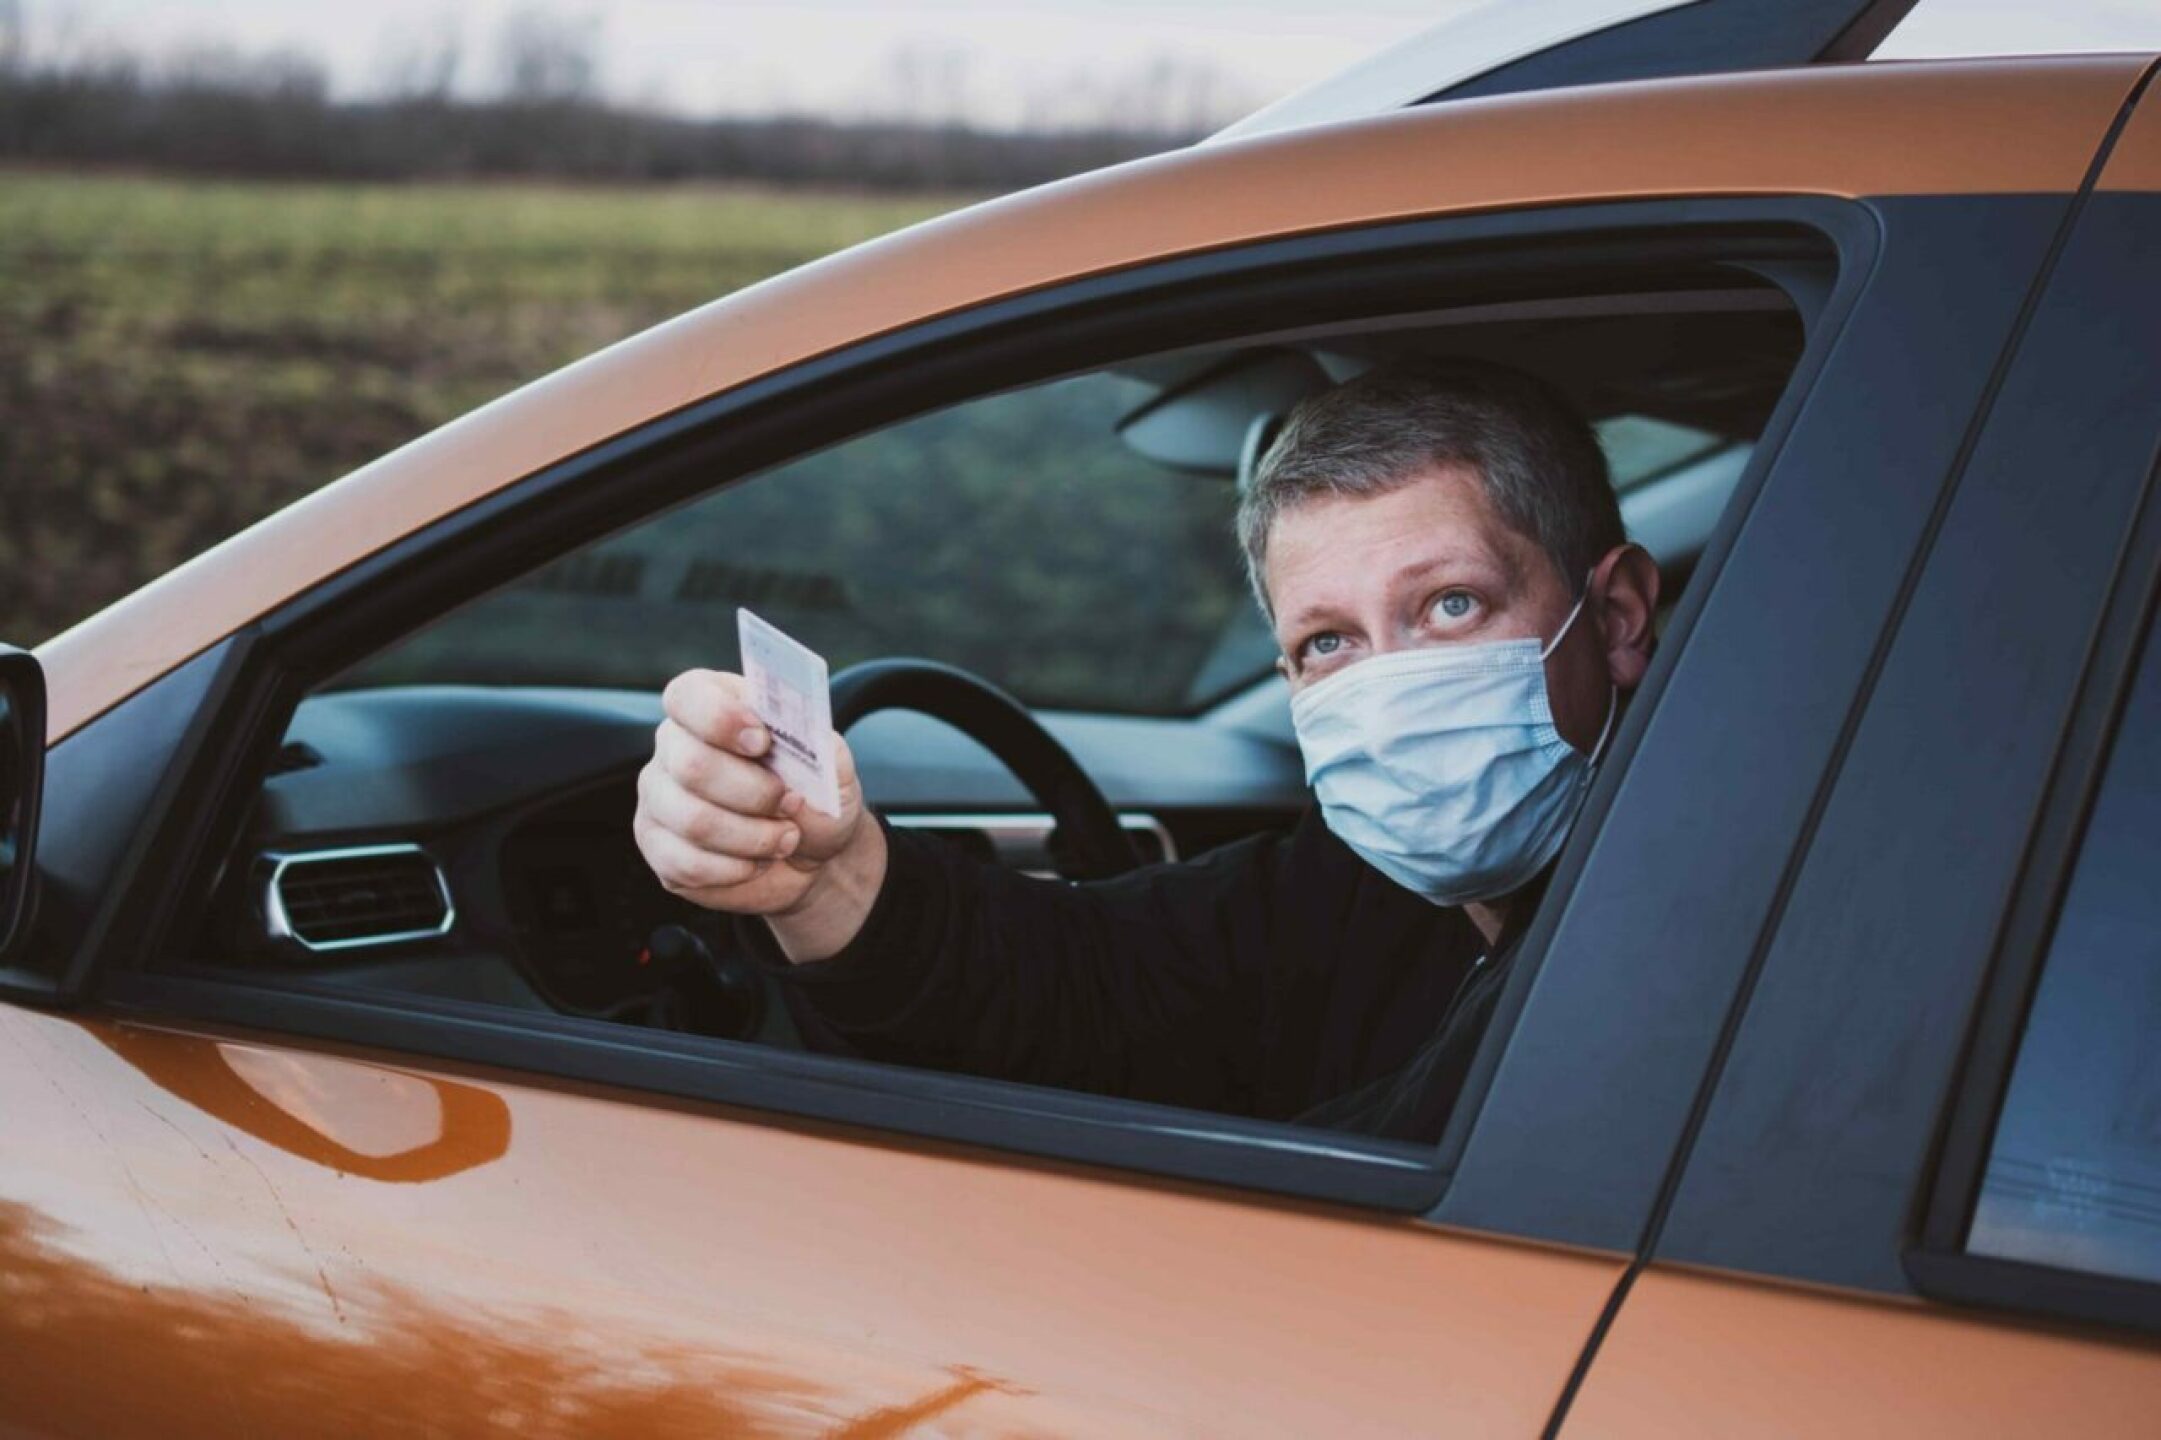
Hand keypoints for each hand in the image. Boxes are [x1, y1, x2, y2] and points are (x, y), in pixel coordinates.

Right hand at [635, 669, 884, 957]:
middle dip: (755, 793)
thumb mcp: (834, 769)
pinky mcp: (657, 847)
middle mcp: (674, 747)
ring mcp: (658, 798)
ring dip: (754, 837)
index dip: (721, 719)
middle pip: (692, 765)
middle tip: (790, 803)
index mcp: (711, 706)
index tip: (762, 742)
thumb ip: (822, 752)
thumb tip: (799, 754)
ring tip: (786, 837)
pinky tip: (756, 861)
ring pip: (694, 821)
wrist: (810, 852)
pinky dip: (736, 869)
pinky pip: (688, 863)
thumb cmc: (814, 796)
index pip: (687, 696)